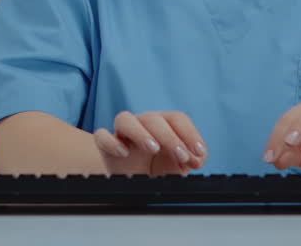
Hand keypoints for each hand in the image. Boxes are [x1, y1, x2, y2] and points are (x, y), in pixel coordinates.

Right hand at [93, 111, 207, 175]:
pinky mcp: (105, 146)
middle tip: (181, 156)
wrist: (131, 181)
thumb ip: (192, 159)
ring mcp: (122, 133)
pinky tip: (124, 153)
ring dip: (141, 132)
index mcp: (162, 125)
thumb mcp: (179, 166)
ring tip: (153, 148)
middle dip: (170, 137)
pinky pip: (102, 136)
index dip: (189, 133)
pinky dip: (111, 142)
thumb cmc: (157, 169)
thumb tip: (197, 158)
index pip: (176, 118)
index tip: (198, 152)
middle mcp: (142, 124)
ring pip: (125, 119)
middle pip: (153, 118)